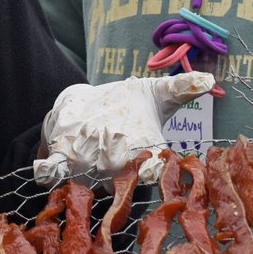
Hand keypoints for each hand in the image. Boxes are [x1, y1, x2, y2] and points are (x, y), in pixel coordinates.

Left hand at [32, 73, 212, 186]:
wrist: (90, 104)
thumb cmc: (130, 104)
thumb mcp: (157, 93)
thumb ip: (181, 87)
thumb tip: (208, 79)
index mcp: (143, 157)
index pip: (153, 172)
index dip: (155, 173)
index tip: (157, 166)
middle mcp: (116, 170)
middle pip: (117, 174)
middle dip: (116, 163)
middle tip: (116, 141)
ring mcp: (86, 167)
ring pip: (86, 171)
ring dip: (85, 159)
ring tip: (89, 140)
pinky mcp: (61, 156)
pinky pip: (54, 170)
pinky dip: (49, 171)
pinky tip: (44, 168)